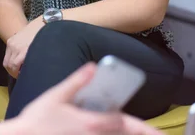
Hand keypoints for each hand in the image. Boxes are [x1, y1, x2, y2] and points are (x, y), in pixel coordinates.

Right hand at [0, 63, 163, 134]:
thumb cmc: (37, 118)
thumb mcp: (55, 95)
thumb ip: (76, 81)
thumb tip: (93, 67)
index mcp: (91, 122)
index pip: (124, 124)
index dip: (143, 128)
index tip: (157, 132)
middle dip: (138, 134)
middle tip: (153, 134)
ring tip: (135, 133)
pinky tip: (108, 134)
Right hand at [3, 22, 41, 77]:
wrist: (42, 24)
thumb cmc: (44, 40)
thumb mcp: (40, 53)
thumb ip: (33, 62)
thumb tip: (31, 73)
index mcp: (23, 50)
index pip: (14, 66)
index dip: (16, 74)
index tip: (22, 78)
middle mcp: (15, 46)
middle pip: (8, 64)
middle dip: (13, 72)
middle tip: (20, 75)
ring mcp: (11, 43)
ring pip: (6, 60)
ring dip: (10, 66)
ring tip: (18, 69)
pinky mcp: (10, 40)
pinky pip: (7, 53)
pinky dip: (10, 59)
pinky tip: (17, 60)